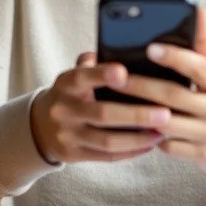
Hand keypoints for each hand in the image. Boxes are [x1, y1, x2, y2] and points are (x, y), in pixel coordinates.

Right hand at [30, 52, 172, 164]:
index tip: (124, 71)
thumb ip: (93, 63)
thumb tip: (123, 49)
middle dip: (136, 114)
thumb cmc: (71, 94)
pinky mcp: (74, 155)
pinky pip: (107, 156)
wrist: (40, 126)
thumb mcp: (74, 75)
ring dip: (139, 137)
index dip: (101, 75)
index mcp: (65, 84)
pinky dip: (131, 150)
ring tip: (164, 130)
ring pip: (107, 140)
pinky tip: (150, 143)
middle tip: (165, 111)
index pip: (82, 77)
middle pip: (102, 113)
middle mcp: (63, 110)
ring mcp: (67, 135)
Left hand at [121, 7, 205, 171]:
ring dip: (141, 113)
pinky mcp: (203, 156)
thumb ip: (204, 44)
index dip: (174, 57)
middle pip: (175, 96)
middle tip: (116, 77)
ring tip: (116, 101)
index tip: (149, 48)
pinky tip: (132, 126)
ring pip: (168, 123)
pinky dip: (150, 136)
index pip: (198, 67)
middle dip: (142, 86)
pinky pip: (169, 146)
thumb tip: (200, 10)